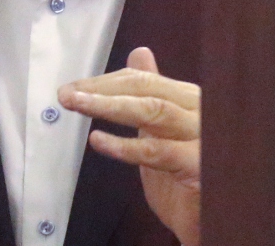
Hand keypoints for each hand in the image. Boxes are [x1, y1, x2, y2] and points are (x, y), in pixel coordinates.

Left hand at [59, 48, 200, 245]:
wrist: (207, 220)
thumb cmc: (186, 176)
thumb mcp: (162, 130)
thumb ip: (152, 93)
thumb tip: (141, 52)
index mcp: (190, 100)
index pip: (144, 80)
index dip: (106, 81)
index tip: (73, 87)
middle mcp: (201, 111)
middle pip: (149, 89)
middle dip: (103, 89)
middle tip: (66, 94)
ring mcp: (202, 136)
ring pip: (155, 111)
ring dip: (111, 106)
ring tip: (78, 105)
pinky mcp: (199, 165)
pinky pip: (159, 151)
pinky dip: (126, 145)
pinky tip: (98, 141)